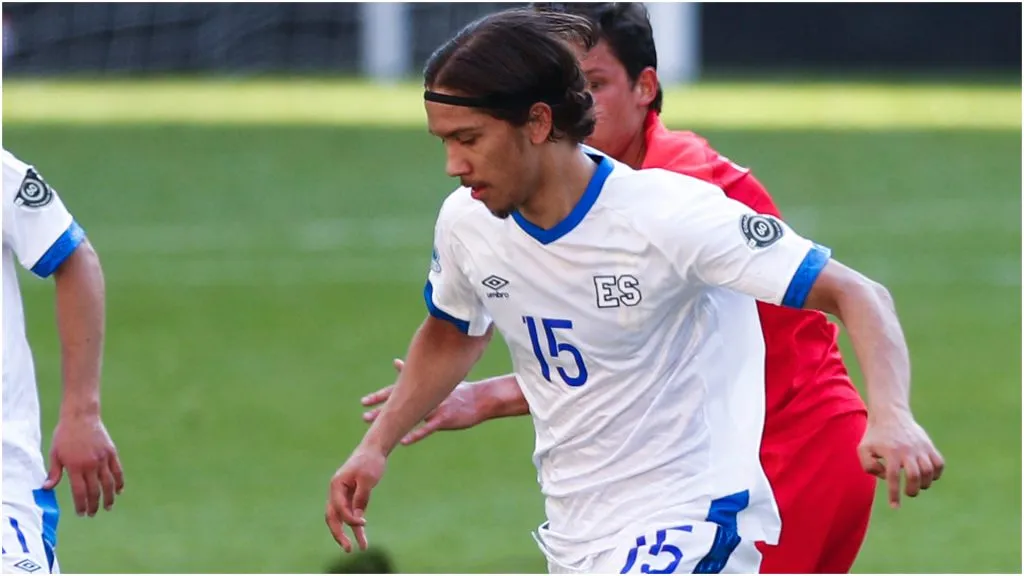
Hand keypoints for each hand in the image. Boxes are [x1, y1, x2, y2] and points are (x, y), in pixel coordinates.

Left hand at [43, 414, 123, 516]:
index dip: (81, 505)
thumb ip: (54, 472)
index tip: (81, 513)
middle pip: (95, 491)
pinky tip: (119, 490)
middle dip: (94, 505)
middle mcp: (91, 465)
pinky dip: (119, 482)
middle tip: (93, 513)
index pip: (80, 492)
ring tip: (108, 506)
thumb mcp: (55, 453)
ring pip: (108, 483)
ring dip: (109, 497)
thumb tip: (47, 488)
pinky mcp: (111, 453)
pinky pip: (117, 471)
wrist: (81, 416)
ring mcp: (103, 459)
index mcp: (75, 467)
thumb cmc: (65, 435)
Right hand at [326, 447, 385, 552]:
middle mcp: (337, 492)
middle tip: (347, 549)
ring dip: (348, 534)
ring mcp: (343, 496)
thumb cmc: (370, 462)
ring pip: (341, 519)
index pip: (338, 508)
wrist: (374, 450)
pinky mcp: (353, 498)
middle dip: (339, 534)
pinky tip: (363, 538)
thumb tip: (357, 518)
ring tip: (358, 549)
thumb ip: (361, 498)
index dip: (349, 519)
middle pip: (332, 517)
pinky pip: (352, 515)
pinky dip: (357, 526)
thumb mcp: (367, 479)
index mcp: (336, 485)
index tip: (364, 523)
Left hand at [361, 358, 486, 444]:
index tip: (364, 401)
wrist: (480, 398)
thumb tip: (395, 362)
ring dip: (394, 421)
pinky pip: (427, 428)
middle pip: (400, 402)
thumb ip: (414, 371)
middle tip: (364, 416)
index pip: (396, 391)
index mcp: (423, 388)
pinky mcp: (445, 418)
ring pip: (411, 415)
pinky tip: (403, 441)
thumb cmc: (458, 390)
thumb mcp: (436, 379)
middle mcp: (426, 396)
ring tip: (378, 429)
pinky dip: (415, 434)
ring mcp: (435, 407)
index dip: (379, 396)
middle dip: (381, 410)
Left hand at [858, 410, 944, 507]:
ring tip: (917, 484)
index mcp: (890, 452)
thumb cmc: (875, 436)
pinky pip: (939, 463)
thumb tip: (885, 476)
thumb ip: (868, 466)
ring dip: (924, 483)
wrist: (890, 414)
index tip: (895, 507)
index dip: (894, 494)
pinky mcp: (929, 445)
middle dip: (912, 490)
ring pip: (929, 471)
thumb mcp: (863, 449)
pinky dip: (936, 474)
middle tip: (908, 493)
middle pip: (915, 476)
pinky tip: (928, 476)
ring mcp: (920, 447)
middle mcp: (907, 450)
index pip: (892, 477)